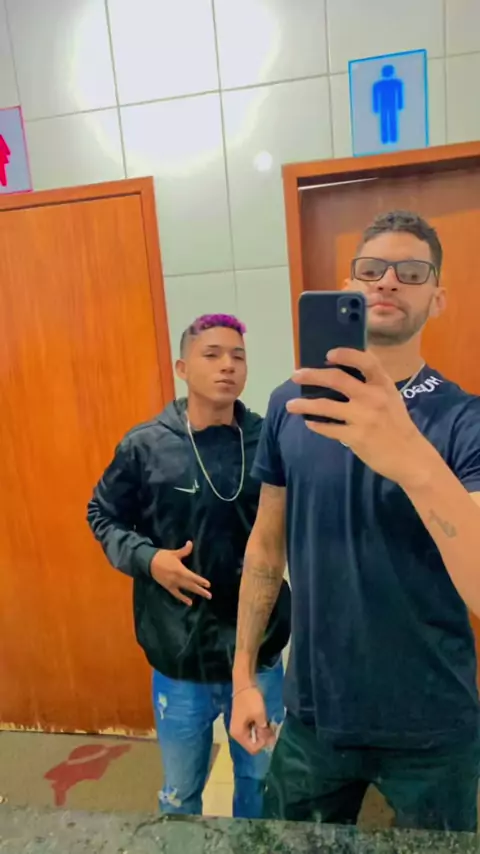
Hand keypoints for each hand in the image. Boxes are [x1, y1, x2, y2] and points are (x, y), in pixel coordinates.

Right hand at [150, 541, 211, 605]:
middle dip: (201, 590)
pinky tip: (189, 603)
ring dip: (195, 593)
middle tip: (209, 595)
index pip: (193, 577)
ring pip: (186, 590)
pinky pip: (176, 594)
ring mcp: (173, 584)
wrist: (149, 563)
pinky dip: (183, 598)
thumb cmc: (163, 556)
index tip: (208, 585)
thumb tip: (190, 543)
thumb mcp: (174, 553)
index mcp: (180, 570)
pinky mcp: (168, 587)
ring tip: (204, 597)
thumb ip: (184, 550)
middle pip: (191, 585)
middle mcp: (178, 578)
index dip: (200, 581)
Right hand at [230, 686, 275, 754]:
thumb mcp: (259, 716)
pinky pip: (253, 729)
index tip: (270, 733)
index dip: (263, 743)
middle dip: (264, 738)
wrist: (244, 684)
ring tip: (271, 724)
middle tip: (273, 729)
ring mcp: (240, 727)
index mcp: (238, 734)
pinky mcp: (244, 721)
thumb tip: (269, 741)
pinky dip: (260, 727)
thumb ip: (264, 730)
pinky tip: (266, 721)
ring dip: (263, 732)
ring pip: (254, 736)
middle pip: (253, 743)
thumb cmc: (250, 700)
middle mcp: (237, 733)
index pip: (252, 748)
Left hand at [287, 348, 429, 487]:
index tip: (328, 354)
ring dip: (304, 404)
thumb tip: (339, 372)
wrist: (410, 456)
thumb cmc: (397, 424)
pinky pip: (328, 428)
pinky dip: (316, 425)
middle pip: (336, 379)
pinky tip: (309, 422)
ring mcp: (363, 417)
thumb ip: (371, 384)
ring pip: (325, 406)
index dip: (345, 354)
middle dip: (312, 375)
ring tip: (290, 405)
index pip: (365, 361)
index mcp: (383, 384)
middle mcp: (372, 397)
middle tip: (296, 375)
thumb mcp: (390, 397)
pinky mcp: (356, 437)